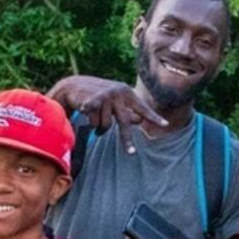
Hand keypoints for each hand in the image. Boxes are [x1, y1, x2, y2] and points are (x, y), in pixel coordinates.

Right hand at [47, 75, 166, 135]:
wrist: (73, 85)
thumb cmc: (97, 95)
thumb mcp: (114, 102)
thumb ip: (126, 110)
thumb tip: (139, 120)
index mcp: (127, 92)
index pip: (143, 108)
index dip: (153, 117)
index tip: (165, 125)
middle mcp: (119, 93)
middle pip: (125, 123)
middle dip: (127, 140)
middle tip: (132, 153)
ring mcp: (106, 96)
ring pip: (106, 126)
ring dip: (98, 127)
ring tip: (92, 117)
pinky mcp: (93, 101)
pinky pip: (94, 122)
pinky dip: (89, 120)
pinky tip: (83, 108)